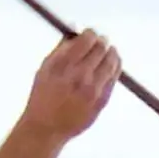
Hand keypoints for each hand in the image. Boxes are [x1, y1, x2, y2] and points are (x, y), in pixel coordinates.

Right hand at [22, 29, 122, 143]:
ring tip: (111, 51)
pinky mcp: (101, 101)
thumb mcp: (46, 68)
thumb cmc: (43, 96)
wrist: (47, 127)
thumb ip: (61, 48)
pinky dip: (115, 69)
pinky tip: (113, 65)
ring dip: (112, 54)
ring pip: (111, 63)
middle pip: (101, 49)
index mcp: (64, 64)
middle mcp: (80, 75)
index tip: (90, 34)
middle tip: (102, 41)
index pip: (86, 40)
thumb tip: (74, 31)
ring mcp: (93, 89)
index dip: (90, 34)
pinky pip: (114, 80)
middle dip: (102, 42)